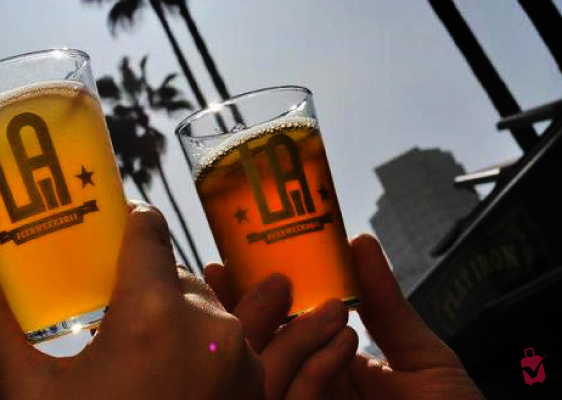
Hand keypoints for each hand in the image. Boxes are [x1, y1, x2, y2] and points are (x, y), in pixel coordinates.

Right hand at [0, 202, 264, 399]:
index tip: (112, 230)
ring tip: (142, 347)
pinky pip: (234, 342)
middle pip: (175, 270)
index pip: (150, 228)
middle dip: (143, 280)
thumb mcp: (27, 394)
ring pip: (207, 306)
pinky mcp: (256, 389)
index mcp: (152, 314)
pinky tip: (174, 374)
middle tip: (112, 302)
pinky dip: (208, 344)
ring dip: (177, 312)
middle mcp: (210, 326)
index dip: (128, 222)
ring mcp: (242, 359)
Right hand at [207, 234, 484, 399]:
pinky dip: (315, 368)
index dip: (244, 301)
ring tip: (325, 306)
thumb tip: (359, 241)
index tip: (226, 266)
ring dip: (285, 335)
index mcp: (323, 370)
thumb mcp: (421, 356)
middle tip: (260, 278)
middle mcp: (307, 392)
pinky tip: (345, 341)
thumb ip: (386, 305)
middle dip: (245, 313)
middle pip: (252, 354)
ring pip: (264, 378)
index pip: (270, 333)